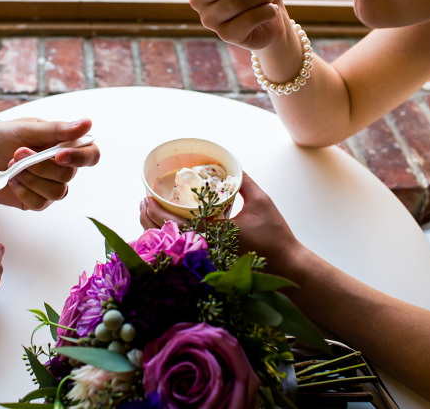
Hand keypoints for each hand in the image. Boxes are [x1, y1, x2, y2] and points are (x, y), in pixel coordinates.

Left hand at [0, 117, 99, 209]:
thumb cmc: (6, 136)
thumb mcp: (29, 128)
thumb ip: (58, 129)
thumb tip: (87, 123)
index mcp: (66, 146)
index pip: (91, 155)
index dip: (80, 158)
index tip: (58, 155)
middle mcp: (62, 168)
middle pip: (68, 176)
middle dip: (40, 165)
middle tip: (18, 153)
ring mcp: (50, 186)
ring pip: (56, 192)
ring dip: (31, 178)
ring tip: (12, 166)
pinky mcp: (36, 200)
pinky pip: (40, 203)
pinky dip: (23, 191)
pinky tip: (12, 179)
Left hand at [139, 172, 300, 271]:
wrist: (287, 266)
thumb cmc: (275, 234)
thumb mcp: (261, 201)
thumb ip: (244, 182)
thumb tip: (233, 165)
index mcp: (213, 232)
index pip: (173, 223)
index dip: (155, 211)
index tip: (146, 198)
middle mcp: (206, 248)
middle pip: (166, 237)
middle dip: (149, 219)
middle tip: (142, 203)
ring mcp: (207, 258)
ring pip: (172, 247)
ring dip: (156, 231)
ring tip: (148, 214)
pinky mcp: (212, 264)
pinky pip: (183, 254)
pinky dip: (170, 242)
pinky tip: (165, 232)